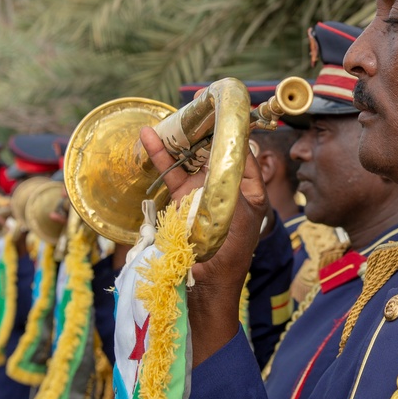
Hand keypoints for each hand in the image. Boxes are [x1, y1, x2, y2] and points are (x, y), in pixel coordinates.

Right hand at [139, 126, 269, 364]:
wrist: (201, 295)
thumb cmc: (228, 259)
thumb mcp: (240, 215)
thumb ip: (237, 180)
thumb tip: (240, 143)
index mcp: (249, 192)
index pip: (243, 151)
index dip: (234, 127)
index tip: (222, 104)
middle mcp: (226, 191)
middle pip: (215, 151)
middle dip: (205, 128)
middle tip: (195, 103)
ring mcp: (201, 197)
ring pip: (190, 160)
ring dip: (180, 138)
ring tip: (173, 115)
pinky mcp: (179, 206)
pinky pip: (169, 176)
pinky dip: (159, 157)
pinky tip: (148, 136)